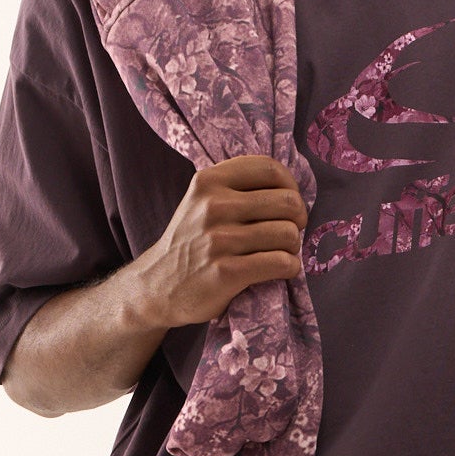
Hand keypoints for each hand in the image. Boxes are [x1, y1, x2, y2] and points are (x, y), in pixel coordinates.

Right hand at [134, 155, 307, 328]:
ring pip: (288, 234)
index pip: (270, 169)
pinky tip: (280, 270)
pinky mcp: (226, 272)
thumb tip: (289, 187)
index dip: (291, 187)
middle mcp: (213, 206)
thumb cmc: (190, 242)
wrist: (157, 286)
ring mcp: (218, 240)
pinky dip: (290, 267)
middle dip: (297, 220)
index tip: (287, 206)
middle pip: (287, 202)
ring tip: (279, 254)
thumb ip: (237, 187)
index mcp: (209, 181)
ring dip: (292, 247)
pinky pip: (281, 263)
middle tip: (287, 234)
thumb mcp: (201, 201)